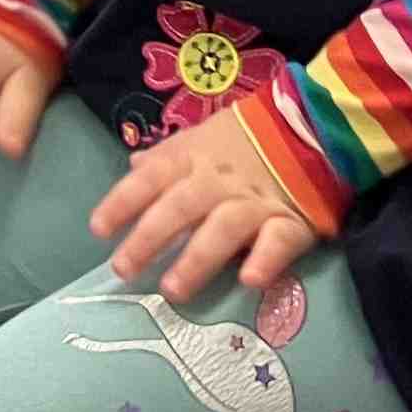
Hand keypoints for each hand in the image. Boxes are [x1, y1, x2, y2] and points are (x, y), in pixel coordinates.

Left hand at [87, 105, 314, 302]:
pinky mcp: (293, 219)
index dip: (123, 202)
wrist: (313, 123)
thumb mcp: (202, 136)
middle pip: (180, 206)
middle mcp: (219, 180)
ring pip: (223, 227)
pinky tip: (249, 280)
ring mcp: (257, 200)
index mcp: (193, 158)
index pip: (152, 178)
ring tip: (173, 289)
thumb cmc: (246, 137)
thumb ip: (168, 155)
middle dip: (149, 238)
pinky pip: (280, 240)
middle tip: (123, 269)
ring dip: (197, 257)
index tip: (98, 230)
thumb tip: (132, 167)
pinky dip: (265, 259)